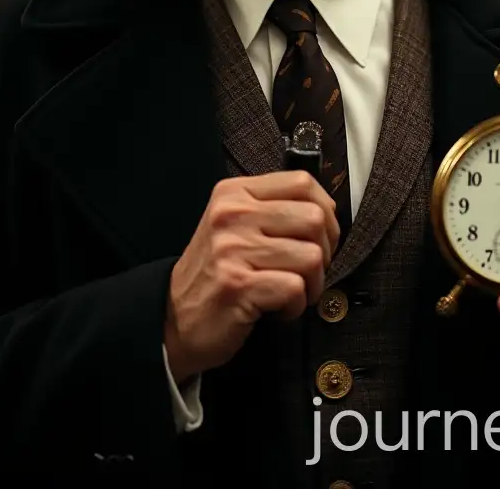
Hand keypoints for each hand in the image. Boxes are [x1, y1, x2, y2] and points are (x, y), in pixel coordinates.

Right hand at [164, 170, 338, 383]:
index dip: (324, 210)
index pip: (302, 182)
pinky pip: (295, 288)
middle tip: (308, 270)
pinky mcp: (238, 285)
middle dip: (325, 251)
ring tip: (293, 291)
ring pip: (311, 256)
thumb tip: (326, 212)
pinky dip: (296, 306)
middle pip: (314, 218)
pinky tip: (279, 308)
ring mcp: (233, 249)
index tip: (319, 234)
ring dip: (313, 283)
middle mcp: (233, 214)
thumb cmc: (215, 272)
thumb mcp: (234, 224)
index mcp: (235, 193)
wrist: (173, 317)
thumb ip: (272, 209)